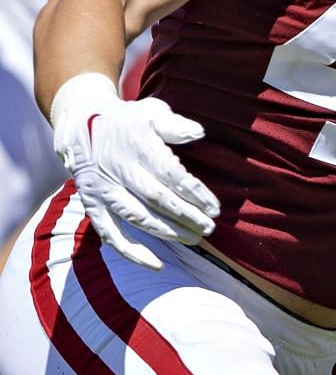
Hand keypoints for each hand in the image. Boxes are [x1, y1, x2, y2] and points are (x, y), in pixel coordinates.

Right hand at [50, 73, 220, 268]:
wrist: (80, 125)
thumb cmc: (127, 121)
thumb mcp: (150, 112)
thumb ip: (173, 124)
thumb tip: (199, 132)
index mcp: (136, 147)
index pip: (171, 174)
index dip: (195, 193)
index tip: (216, 208)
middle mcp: (118, 171)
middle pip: (157, 199)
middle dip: (187, 216)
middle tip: (210, 228)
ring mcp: (103, 190)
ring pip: (138, 217)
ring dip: (167, 232)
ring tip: (195, 239)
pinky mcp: (92, 205)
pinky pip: (110, 234)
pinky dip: (131, 252)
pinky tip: (156, 263)